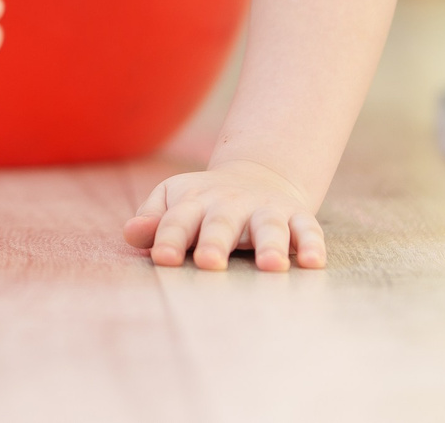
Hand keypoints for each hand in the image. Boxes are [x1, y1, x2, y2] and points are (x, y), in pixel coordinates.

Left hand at [124, 160, 323, 271]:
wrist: (257, 176)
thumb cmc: (203, 202)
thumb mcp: (174, 201)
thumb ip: (152, 220)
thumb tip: (131, 234)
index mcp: (195, 202)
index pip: (178, 219)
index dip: (169, 237)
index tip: (163, 258)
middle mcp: (230, 205)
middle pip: (222, 222)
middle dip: (216, 241)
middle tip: (210, 263)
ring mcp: (265, 210)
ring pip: (268, 226)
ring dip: (270, 245)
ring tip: (270, 266)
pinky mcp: (296, 217)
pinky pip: (307, 229)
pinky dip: (312, 244)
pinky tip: (313, 263)